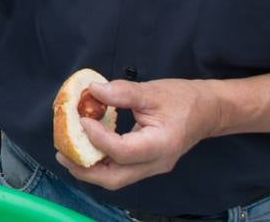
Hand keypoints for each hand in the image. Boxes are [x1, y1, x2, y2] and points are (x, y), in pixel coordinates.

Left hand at [55, 77, 223, 189]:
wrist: (208, 111)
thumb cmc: (183, 100)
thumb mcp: (153, 91)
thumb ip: (122, 92)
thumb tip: (92, 90)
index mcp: (160, 145)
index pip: (124, 152)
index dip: (98, 139)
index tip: (81, 120)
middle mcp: (155, 163)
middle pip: (115, 179)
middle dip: (84, 169)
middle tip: (62, 152)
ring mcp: (151, 167)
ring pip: (115, 178)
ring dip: (88, 169)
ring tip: (66, 152)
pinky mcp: (146, 163)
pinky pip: (119, 170)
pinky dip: (99, 162)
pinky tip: (85, 147)